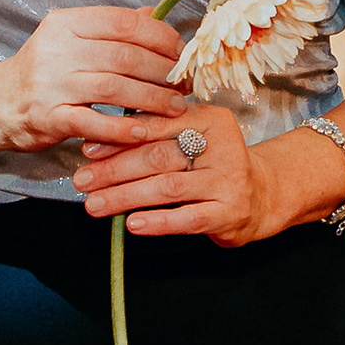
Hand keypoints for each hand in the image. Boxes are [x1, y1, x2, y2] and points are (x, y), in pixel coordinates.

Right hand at [0, 5, 192, 155]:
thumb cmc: (42, 70)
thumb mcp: (70, 38)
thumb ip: (110, 28)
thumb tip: (153, 14)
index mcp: (66, 23)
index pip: (123, 22)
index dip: (159, 36)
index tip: (181, 53)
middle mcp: (57, 49)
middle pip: (124, 56)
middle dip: (163, 71)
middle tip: (186, 84)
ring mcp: (51, 84)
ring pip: (114, 89)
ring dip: (152, 99)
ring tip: (176, 107)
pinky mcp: (48, 118)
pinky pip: (93, 123)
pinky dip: (122, 128)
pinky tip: (144, 131)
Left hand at [71, 105, 264, 243]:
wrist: (261, 194)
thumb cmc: (212, 164)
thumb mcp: (192, 139)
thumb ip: (155, 135)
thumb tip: (97, 141)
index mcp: (210, 119)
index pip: (158, 125)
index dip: (119, 138)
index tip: (87, 151)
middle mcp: (223, 146)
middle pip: (159, 156)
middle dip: (114, 170)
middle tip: (83, 181)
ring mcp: (229, 180)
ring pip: (168, 187)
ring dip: (126, 197)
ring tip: (95, 204)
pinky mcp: (230, 212)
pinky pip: (188, 218)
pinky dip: (157, 221)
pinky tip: (132, 224)